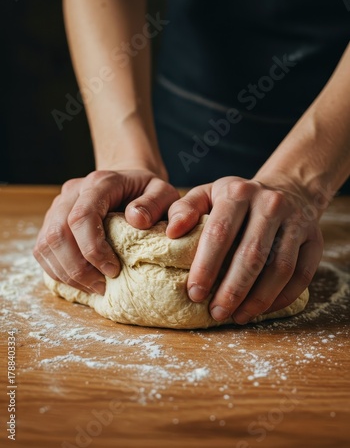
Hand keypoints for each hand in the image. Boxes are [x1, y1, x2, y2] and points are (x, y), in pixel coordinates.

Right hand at [34, 169, 178, 294]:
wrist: (128, 183)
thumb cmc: (147, 193)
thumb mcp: (164, 192)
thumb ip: (157, 203)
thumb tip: (137, 219)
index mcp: (99, 182)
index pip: (82, 216)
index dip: (93, 249)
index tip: (113, 270)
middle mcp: (72, 191)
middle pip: (58, 233)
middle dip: (78, 268)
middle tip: (102, 287)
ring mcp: (57, 206)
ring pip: (46, 245)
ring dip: (67, 274)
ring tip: (94, 287)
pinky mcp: (51, 221)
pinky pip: (43, 251)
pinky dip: (59, 272)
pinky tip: (81, 281)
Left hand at [166, 176, 323, 323]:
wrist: (286, 190)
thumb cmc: (237, 199)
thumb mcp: (208, 194)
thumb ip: (185, 209)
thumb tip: (171, 233)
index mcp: (238, 192)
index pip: (220, 233)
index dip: (206, 267)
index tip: (195, 294)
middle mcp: (270, 204)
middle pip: (251, 255)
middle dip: (232, 290)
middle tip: (216, 313)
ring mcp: (296, 221)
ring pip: (280, 268)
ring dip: (258, 299)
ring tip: (238, 317)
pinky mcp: (314, 240)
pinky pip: (301, 275)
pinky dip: (282, 297)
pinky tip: (263, 309)